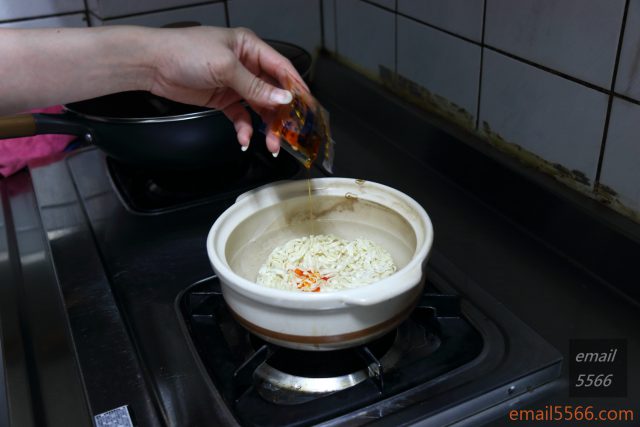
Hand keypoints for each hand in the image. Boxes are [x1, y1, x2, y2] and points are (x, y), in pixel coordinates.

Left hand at [148, 26, 308, 152]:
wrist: (153, 64)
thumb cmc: (185, 52)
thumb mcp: (226, 67)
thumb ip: (256, 86)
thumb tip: (283, 98)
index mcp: (250, 48)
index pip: (282, 69)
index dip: (296, 88)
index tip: (308, 108)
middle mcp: (246, 65)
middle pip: (274, 92)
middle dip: (282, 114)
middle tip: (290, 133)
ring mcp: (235, 83)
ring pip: (259, 107)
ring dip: (266, 126)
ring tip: (271, 143)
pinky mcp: (223, 99)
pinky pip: (241, 116)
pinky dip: (244, 128)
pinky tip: (244, 138)